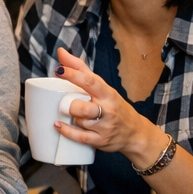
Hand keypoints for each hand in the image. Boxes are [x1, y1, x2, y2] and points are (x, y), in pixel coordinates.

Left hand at [51, 48, 165, 168]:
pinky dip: (67, 131)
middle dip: (71, 106)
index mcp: (108, 93)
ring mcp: (105, 127)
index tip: (58, 70)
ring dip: (71, 118)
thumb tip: (61, 53)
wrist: (135, 132)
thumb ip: (81, 70)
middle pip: (84, 107)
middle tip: (65, 103)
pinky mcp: (101, 141)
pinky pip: (80, 137)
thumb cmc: (114, 106)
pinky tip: (58, 125)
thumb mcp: (103, 87)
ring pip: (80, 122)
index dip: (73, 75)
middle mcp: (108, 110)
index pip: (90, 82)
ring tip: (69, 115)